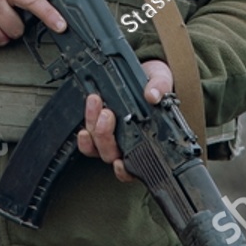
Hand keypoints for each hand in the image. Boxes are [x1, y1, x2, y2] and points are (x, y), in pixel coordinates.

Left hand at [76, 59, 173, 182]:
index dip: (125, 171)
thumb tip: (153, 96)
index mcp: (147, 140)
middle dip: (105, 136)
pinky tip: (84, 126)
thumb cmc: (154, 85)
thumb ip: (160, 87)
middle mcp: (127, 144)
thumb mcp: (161, 80)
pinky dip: (84, 136)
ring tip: (96, 105)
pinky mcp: (97, 129)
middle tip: (108, 114)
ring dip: (93, 129)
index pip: (136, 166)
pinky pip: (88, 141)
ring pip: (97, 147)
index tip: (120, 163)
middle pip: (111, 154)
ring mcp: (110, 138)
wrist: (143, 74)